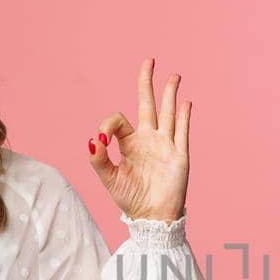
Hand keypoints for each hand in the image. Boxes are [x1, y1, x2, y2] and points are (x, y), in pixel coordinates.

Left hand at [87, 58, 190, 221]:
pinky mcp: (179, 155)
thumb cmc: (130, 199)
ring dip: (170, 93)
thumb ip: (100, 159)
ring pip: (167, 112)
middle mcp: (148, 139)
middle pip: (147, 104)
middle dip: (147, 82)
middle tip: (149, 61)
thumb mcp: (109, 179)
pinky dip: (183, 116)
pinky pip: (181, 131)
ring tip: (173, 75)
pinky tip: (185, 101)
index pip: (119, 120)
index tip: (103, 137)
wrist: (152, 218)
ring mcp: (165, 145)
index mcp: (129, 143)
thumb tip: (93, 139)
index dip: (108, 124)